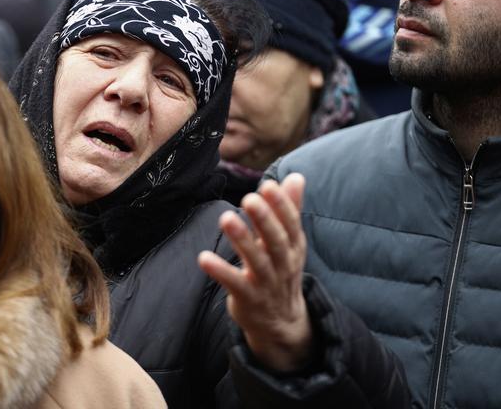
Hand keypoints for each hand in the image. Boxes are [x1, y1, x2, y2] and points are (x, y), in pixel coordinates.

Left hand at [198, 173, 312, 371]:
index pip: (291, 224)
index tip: (269, 185)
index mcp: (294, 247)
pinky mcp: (247, 298)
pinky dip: (220, 271)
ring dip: (242, 239)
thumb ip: (290, 209)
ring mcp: (266, 283)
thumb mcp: (289, 242)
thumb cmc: (280, 271)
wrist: (281, 322)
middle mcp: (283, 265)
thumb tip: (297, 176)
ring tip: (226, 218)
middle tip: (250, 198)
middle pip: (276, 241)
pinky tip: (203, 257)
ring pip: (256, 261)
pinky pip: (234, 284)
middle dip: (264, 219)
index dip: (282, 205)